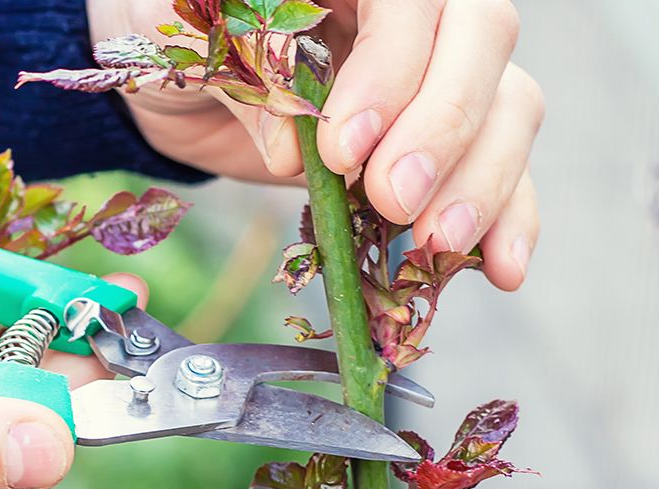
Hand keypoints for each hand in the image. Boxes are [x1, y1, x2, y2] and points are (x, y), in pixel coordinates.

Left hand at [90, 0, 542, 290]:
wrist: (177, 74)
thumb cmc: (174, 31)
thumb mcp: (176, 37)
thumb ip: (240, 74)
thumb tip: (296, 148)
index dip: (392, 68)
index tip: (344, 147)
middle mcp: (413, 6)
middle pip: (481, 38)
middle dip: (444, 128)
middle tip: (392, 199)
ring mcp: (436, 68)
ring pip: (508, 102)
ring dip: (482, 180)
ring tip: (436, 243)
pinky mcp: (440, 135)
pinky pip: (503, 164)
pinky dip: (510, 216)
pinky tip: (501, 267)